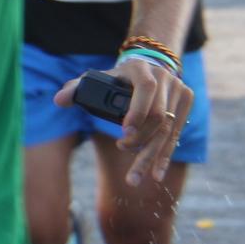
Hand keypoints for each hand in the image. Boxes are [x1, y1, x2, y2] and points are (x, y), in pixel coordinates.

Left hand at [54, 56, 193, 185]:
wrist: (149, 65)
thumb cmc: (117, 77)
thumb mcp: (97, 78)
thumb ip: (77, 88)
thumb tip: (58, 100)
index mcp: (141, 69)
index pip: (145, 89)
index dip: (138, 111)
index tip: (124, 132)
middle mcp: (165, 78)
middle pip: (158, 116)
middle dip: (140, 138)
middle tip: (121, 149)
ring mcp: (178, 91)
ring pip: (167, 130)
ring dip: (151, 155)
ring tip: (134, 177)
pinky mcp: (185, 103)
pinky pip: (175, 134)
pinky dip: (164, 156)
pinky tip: (156, 174)